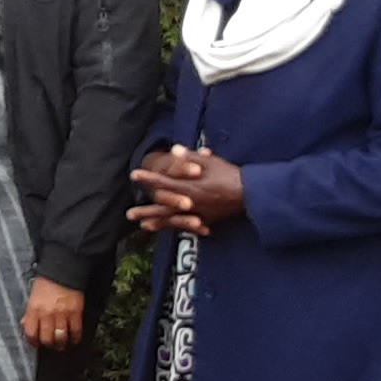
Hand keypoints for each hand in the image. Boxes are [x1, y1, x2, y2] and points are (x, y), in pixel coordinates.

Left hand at [21, 276, 87, 349]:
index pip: (30, 333)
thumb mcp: (32, 297)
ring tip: (62, 345)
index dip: (33, 342)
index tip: (36, 343)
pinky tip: (74, 338)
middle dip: (48, 345)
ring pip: (61, 338)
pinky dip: (75, 338)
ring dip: (61, 344)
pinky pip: (76, 331)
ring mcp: (62, 314)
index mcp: (34, 309)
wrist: (63, 270)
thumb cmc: (46, 284)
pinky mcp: (76, 313)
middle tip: (51, 345)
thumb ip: (30, 313)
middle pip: (46, 339)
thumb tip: (26, 326)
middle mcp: (47, 314)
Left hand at [129, 144, 247, 235]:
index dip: (148, 179)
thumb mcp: (211, 162)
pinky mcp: (206, 221)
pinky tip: (167, 230)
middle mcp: (191, 203)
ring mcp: (198, 214)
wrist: (251, 194)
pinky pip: (187, 227)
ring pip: (173, 220)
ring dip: (157, 222)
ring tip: (142, 225)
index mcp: (190, 187)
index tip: (134, 175)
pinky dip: (174, 228)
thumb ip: (191, 158)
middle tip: (128, 214)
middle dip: (146, 209)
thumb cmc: (230, 175)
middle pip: (163, 207)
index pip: (164, 183)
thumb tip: (174, 149)